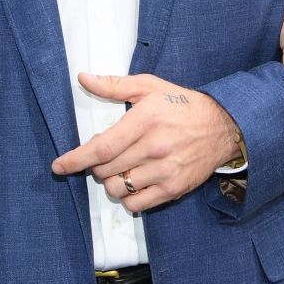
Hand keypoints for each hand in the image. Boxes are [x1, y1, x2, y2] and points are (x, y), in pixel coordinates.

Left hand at [50, 74, 242, 213]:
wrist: (224, 126)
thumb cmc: (183, 105)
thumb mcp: (150, 86)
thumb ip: (114, 85)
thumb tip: (83, 79)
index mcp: (145, 120)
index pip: (101, 147)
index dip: (76, 159)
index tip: (59, 165)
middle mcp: (154, 148)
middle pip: (106, 170)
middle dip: (96, 166)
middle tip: (106, 156)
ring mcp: (165, 171)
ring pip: (118, 189)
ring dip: (110, 182)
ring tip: (121, 168)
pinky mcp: (173, 189)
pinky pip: (136, 204)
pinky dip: (127, 197)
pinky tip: (134, 182)